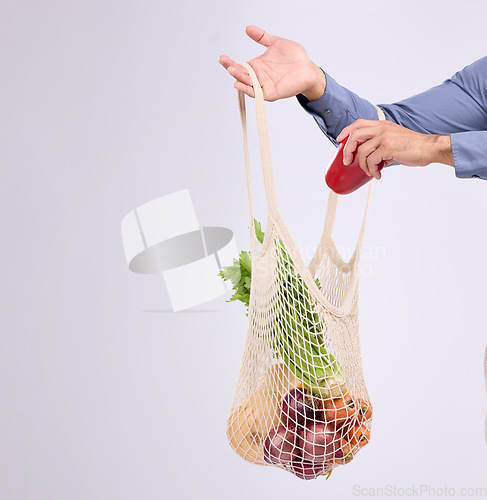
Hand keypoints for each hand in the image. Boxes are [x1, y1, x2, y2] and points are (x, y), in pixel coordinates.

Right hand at [218, 25, 325, 101]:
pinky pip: (256, 93)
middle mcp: (258, 76)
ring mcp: (263, 85)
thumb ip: (262, 37)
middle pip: (241, 74)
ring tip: (231, 71)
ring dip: (238, 78)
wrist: (308, 68)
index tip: (222, 57)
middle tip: (224, 61)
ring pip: (247, 83)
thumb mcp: (276, 43)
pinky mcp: (270, 93)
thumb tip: (248, 28)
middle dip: (232, 68)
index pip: (240, 65)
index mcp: (257, 65)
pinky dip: (247, 90)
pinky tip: (239, 85)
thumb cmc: (294, 58)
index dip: (230, 62)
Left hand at [336, 119, 452, 179]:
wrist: (429, 148)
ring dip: (363, 165)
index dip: (346, 131)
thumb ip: (381, 147)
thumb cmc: (414, 147)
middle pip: (355, 135)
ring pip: (362, 152)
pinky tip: (378, 175)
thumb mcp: (394, 141)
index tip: (339, 140)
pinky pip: (371, 161)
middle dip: (347, 150)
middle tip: (347, 161)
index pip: (359, 123)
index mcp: (383, 125)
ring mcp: (384, 137)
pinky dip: (372, 171)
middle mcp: (382, 128)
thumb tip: (373, 161)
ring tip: (370, 172)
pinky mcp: (388, 148)